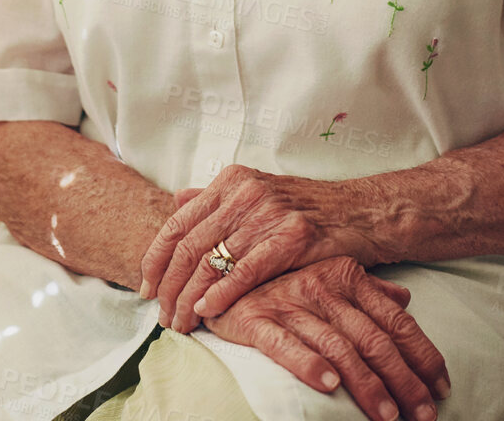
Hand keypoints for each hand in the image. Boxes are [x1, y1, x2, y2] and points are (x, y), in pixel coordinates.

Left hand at [139, 164, 380, 332]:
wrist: (357, 211)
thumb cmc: (303, 208)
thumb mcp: (256, 192)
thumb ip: (216, 198)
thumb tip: (177, 199)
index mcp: (231, 181)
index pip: (178, 221)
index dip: (156, 257)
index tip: (146, 287)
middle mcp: (245, 193)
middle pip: (190, 245)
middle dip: (170, 286)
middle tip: (162, 316)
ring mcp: (268, 213)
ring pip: (213, 261)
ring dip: (191, 298)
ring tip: (182, 323)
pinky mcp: (292, 237)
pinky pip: (246, 270)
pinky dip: (223, 294)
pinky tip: (210, 312)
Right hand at [200, 255, 449, 420]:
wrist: (217, 261)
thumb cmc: (279, 275)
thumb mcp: (329, 273)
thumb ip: (368, 287)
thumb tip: (405, 298)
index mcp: (344, 274)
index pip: (394, 320)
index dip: (422, 355)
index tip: (441, 387)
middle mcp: (320, 286)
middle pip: (373, 339)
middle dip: (404, 382)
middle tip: (425, 416)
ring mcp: (288, 302)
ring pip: (338, 346)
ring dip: (366, 384)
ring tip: (387, 416)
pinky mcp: (254, 318)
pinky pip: (284, 343)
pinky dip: (307, 364)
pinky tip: (328, 385)